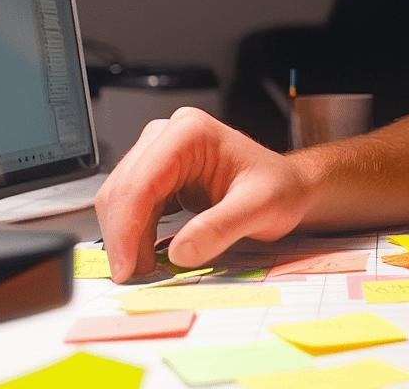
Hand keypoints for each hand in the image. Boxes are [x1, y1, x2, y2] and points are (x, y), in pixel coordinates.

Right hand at [95, 107, 316, 282]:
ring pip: (120, 198)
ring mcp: (160, 151)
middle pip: (123, 189)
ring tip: (144, 268)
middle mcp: (168, 134)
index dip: (127, 228)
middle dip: (123, 236)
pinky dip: (134, 232)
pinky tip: (148, 252)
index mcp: (191, 133)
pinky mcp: (158, 172)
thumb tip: (180, 252)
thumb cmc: (280, 189)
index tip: (127, 267)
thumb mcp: (261, 209)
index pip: (142, 182)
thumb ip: (222, 228)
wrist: (288, 187)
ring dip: (126, 237)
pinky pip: (131, 204)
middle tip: (133, 276)